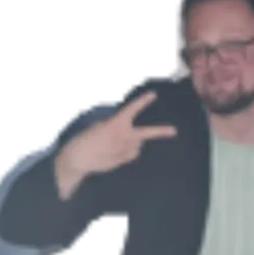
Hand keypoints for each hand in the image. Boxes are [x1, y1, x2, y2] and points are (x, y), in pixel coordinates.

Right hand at [56, 91, 176, 198]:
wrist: (80, 159)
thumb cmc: (87, 139)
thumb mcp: (101, 126)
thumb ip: (116, 126)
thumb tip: (127, 131)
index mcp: (117, 123)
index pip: (132, 109)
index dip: (143, 101)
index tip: (153, 94)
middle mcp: (125, 136)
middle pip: (146, 133)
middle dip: (160, 132)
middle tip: (173, 131)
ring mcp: (127, 149)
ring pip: (136, 144)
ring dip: (131, 142)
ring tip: (114, 145)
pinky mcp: (126, 159)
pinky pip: (132, 152)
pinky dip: (128, 151)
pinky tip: (116, 152)